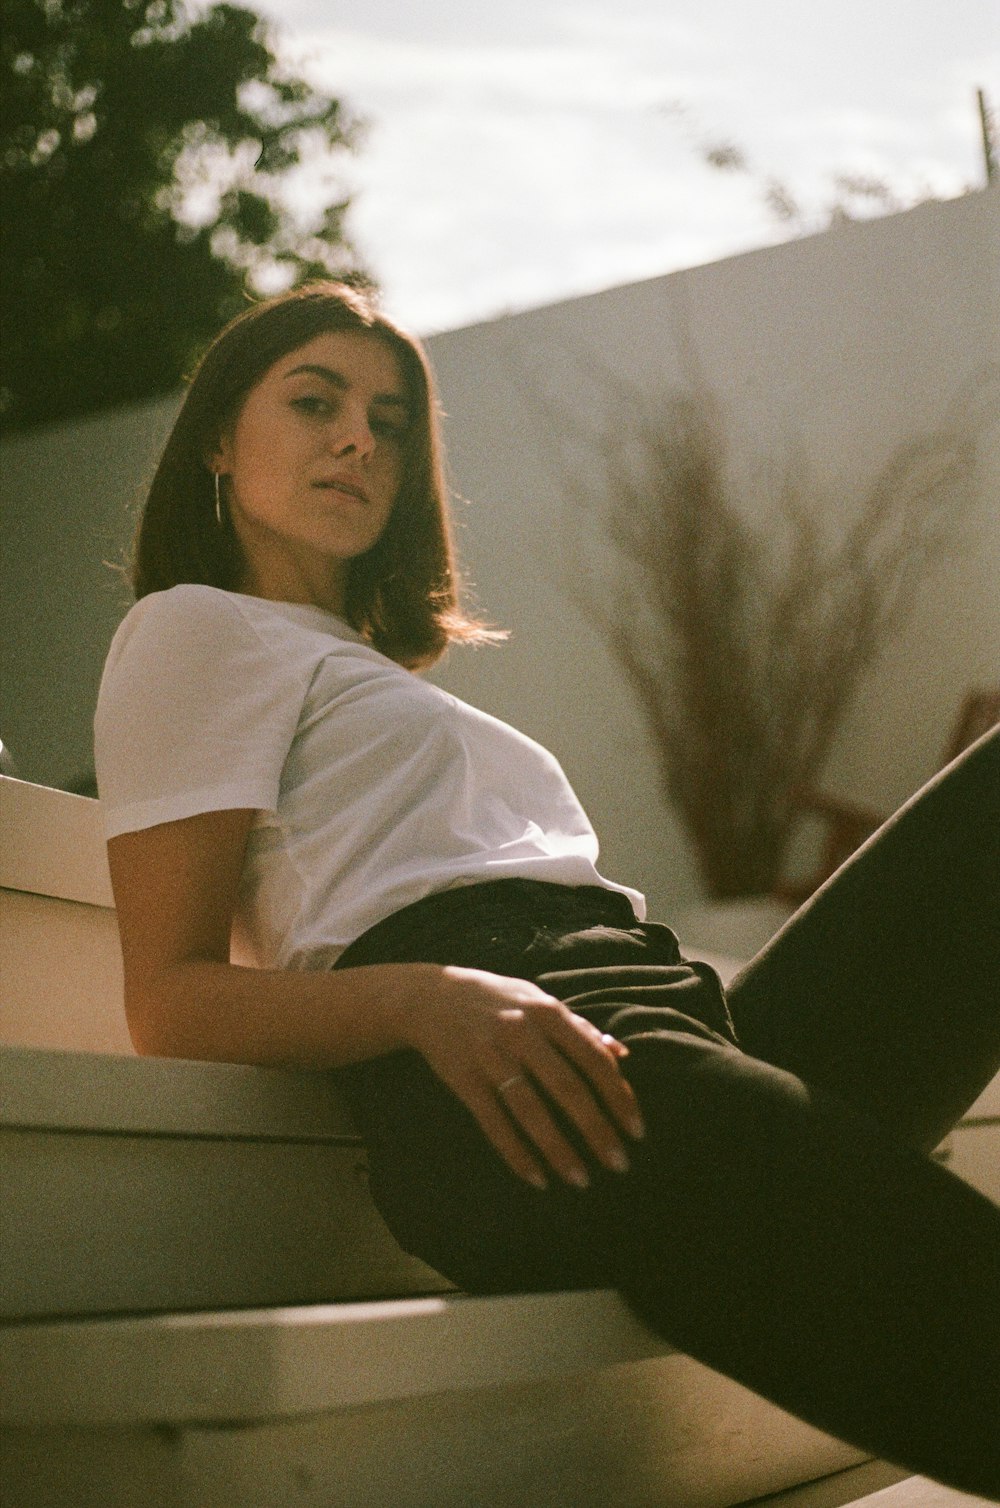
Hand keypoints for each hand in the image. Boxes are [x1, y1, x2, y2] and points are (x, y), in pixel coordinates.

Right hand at [404, 966, 645, 1190]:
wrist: (428, 997)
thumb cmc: (495, 999)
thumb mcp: (538, 1000)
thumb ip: (580, 1026)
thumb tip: (622, 1054)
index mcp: (547, 1011)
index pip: (593, 1058)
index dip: (618, 1096)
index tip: (636, 1130)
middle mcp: (521, 1032)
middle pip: (567, 1087)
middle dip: (597, 1130)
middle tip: (619, 1164)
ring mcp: (490, 1057)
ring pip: (531, 1111)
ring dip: (559, 1149)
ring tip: (581, 1180)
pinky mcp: (463, 1079)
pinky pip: (494, 1123)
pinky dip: (516, 1153)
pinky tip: (537, 1178)